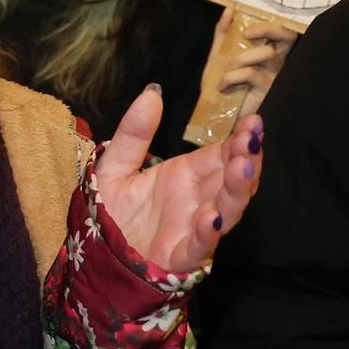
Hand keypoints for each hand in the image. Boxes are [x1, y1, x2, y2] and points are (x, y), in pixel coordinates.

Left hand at [96, 87, 263, 274]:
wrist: (95, 256)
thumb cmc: (110, 213)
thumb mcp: (115, 166)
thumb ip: (133, 133)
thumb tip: (153, 92)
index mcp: (185, 175)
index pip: (221, 154)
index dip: (239, 139)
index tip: (252, 121)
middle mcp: (196, 199)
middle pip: (231, 179)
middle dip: (246, 159)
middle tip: (253, 139)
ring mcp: (192, 227)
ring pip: (227, 209)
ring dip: (237, 190)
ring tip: (244, 167)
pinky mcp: (181, 254)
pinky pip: (200, 244)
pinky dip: (209, 232)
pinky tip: (212, 217)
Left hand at [197, 6, 298, 122]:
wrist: (214, 111)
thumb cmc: (220, 83)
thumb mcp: (218, 54)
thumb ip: (224, 33)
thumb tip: (230, 9)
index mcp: (265, 50)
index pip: (283, 31)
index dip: (271, 24)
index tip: (246, 27)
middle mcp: (275, 62)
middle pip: (288, 37)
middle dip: (267, 30)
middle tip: (246, 35)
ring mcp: (274, 77)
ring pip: (269, 54)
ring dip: (242, 57)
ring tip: (227, 68)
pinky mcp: (268, 93)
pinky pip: (252, 74)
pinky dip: (232, 76)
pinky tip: (223, 85)